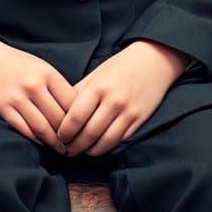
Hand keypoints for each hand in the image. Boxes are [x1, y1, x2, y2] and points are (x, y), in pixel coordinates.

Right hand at [0, 35, 76, 152]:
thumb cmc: (17, 63)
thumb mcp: (41, 67)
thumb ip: (56, 86)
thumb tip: (75, 110)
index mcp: (47, 73)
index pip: (72, 102)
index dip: (80, 118)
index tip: (84, 128)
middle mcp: (34, 85)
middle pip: (59, 118)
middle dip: (69, 135)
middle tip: (76, 145)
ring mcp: (18, 98)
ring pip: (43, 128)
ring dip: (54, 142)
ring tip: (61, 149)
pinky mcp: (4, 108)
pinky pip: (25, 130)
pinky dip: (36, 139)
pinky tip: (42, 143)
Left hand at [57, 40, 187, 157]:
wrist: (154, 60)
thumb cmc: (120, 66)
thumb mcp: (96, 74)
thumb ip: (78, 92)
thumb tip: (59, 113)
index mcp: (99, 87)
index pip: (75, 117)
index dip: (64, 132)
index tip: (58, 137)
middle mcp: (114, 101)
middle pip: (88, 134)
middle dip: (73, 146)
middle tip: (65, 150)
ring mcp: (128, 112)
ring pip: (104, 142)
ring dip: (89, 151)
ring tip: (80, 151)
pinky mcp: (139, 120)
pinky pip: (119, 141)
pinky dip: (105, 147)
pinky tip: (97, 147)